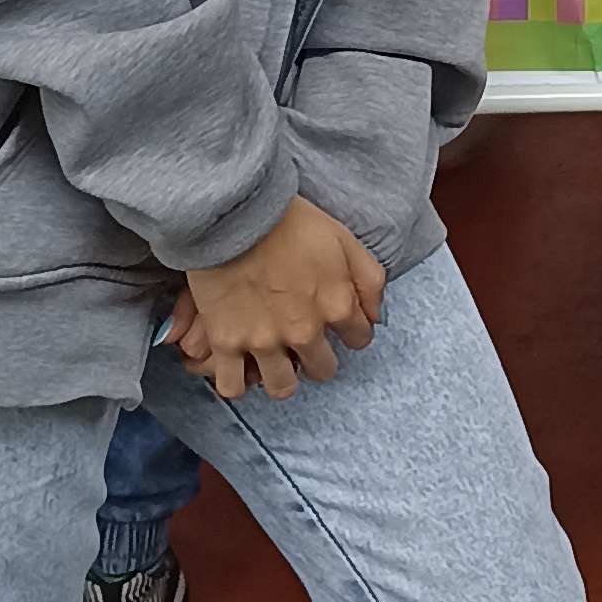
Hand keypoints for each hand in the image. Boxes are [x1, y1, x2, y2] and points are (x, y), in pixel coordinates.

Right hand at [167, 198, 386, 401]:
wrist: (234, 213)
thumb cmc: (289, 220)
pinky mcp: (226, 343)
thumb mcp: (344, 238)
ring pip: (282, 387)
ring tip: (272, 357)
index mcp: (336, 306)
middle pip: (322, 369)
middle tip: (301, 338)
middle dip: (316, 356)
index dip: (349, 330)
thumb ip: (369, 279)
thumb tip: (375, 315)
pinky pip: (233, 387)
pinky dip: (237, 382)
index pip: (359, 340)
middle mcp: (304, 332)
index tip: (335, 322)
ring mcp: (264, 341)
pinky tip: (240, 367)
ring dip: (281, 375)